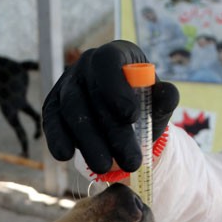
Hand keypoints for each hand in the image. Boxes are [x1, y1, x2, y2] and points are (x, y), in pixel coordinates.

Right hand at [42, 40, 178, 173]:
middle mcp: (86, 65)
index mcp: (115, 54)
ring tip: (105, 167)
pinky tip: (65, 155)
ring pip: (71, 111)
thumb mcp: (158, 102)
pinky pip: (52, 122)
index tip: (131, 117)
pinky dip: (58, 138)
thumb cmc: (143, 105)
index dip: (116, 87)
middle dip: (111, 131)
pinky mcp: (53, 106)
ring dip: (88, 142)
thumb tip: (168, 94)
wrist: (125, 119)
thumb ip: (165, 98)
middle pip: (90, 94)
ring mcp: (67, 85)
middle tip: (130, 161)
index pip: (107, 61)